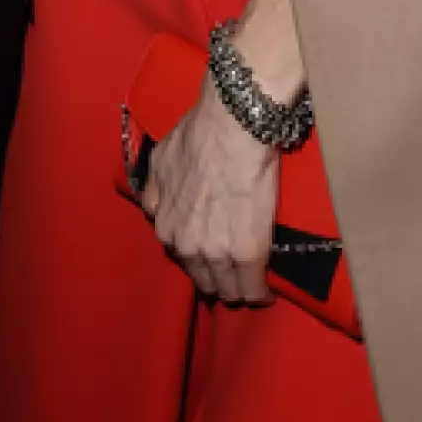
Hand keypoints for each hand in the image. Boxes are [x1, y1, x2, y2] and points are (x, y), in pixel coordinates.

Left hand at [141, 79, 278, 307]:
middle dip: (216, 278)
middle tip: (231, 272)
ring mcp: (216, 253)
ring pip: (228, 290)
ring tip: (250, 285)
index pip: (181, 259)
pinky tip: (267, 293)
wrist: (232, 129)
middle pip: (203, 280)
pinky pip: (253, 288)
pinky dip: (260, 293)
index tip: (211, 255)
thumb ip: (156, 191)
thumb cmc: (197, 138)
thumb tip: (155, 207)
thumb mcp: (159, 162)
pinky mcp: (248, 254)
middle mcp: (186, 246)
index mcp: (165, 227)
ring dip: (238, 289)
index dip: (198, 258)